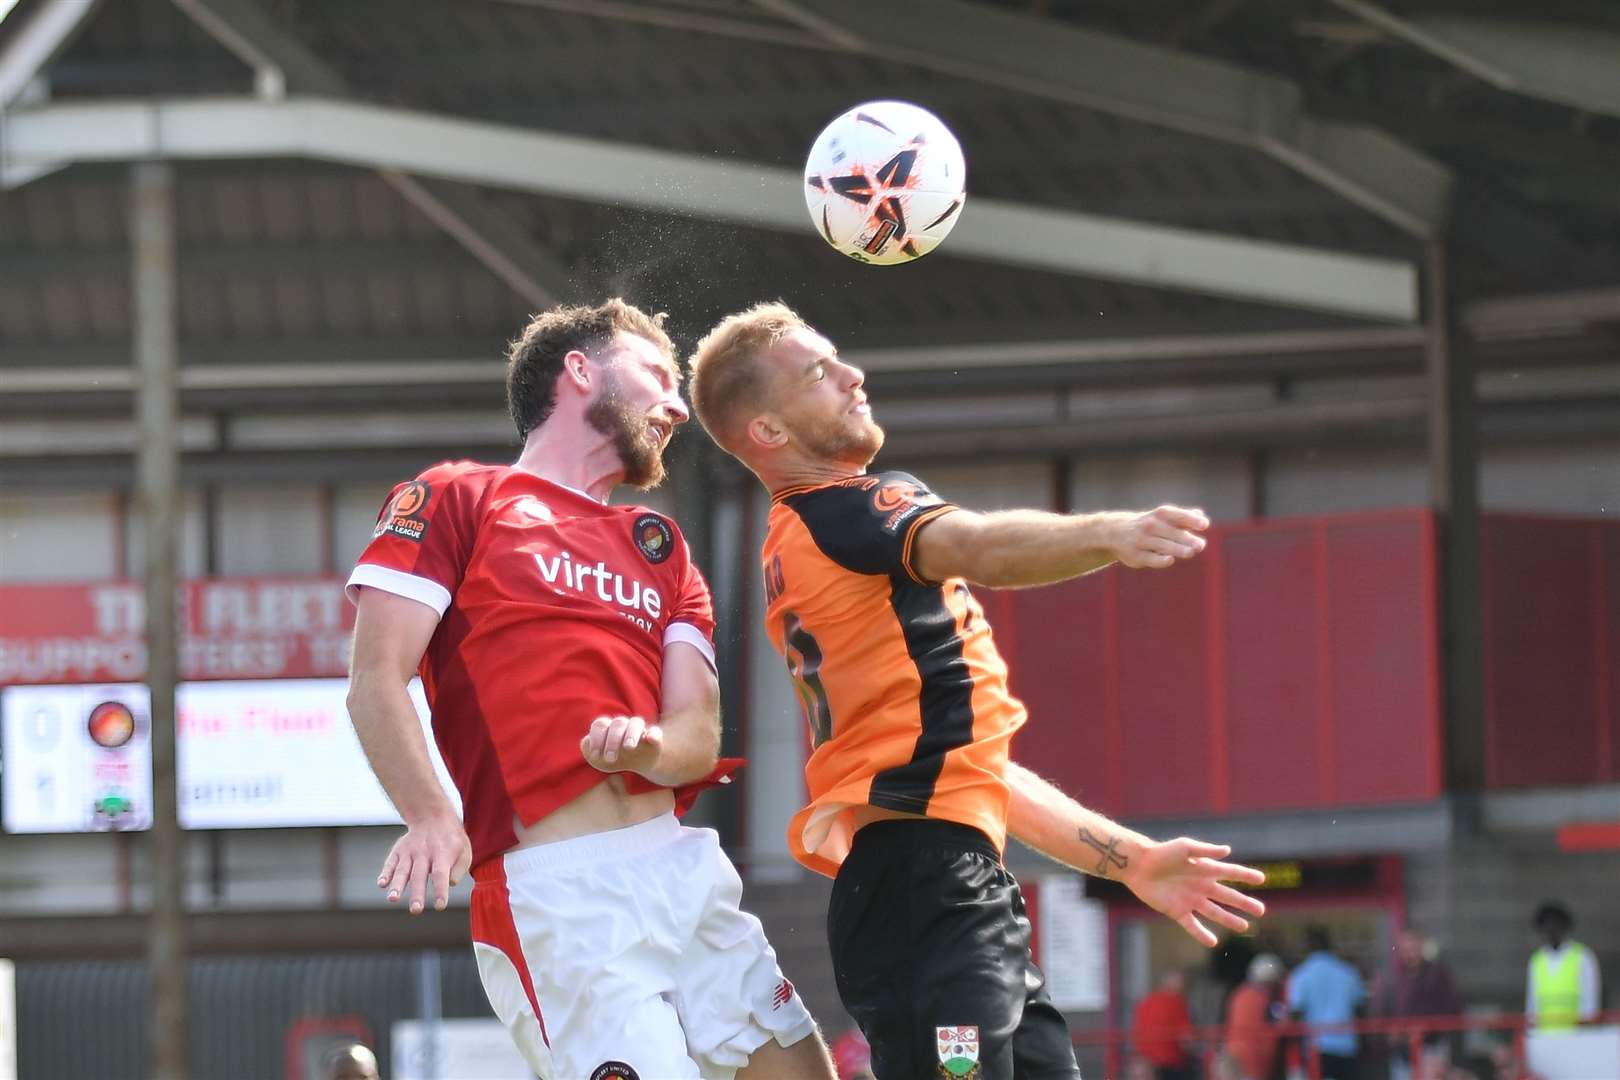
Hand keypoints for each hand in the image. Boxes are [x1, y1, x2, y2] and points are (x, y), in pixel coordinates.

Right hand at [379, 812, 471, 914]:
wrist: (433, 817)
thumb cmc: (451, 841)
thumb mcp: (464, 851)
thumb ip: (459, 869)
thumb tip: (448, 884)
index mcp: (442, 854)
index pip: (441, 874)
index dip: (440, 890)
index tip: (440, 906)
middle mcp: (424, 853)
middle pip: (420, 875)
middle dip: (417, 894)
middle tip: (416, 910)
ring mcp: (409, 852)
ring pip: (402, 870)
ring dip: (397, 885)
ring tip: (393, 899)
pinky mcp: (398, 851)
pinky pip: (390, 862)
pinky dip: (385, 873)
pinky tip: (382, 884)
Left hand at [580, 713, 663, 776]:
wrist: (641, 762)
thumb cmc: (616, 758)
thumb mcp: (600, 760)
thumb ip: (588, 752)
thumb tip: (585, 742)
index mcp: (608, 727)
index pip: (600, 724)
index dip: (596, 738)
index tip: (596, 755)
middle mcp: (624, 725)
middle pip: (617, 723)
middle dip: (612, 740)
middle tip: (610, 758)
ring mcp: (640, 730)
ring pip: (636, 723)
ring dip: (631, 734)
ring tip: (628, 747)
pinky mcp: (654, 737)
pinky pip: (655, 732)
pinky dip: (653, 734)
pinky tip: (650, 739)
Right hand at [1111, 505, 1208, 568]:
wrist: (1115, 532)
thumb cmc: (1149, 525)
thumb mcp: (1163, 518)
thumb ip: (1183, 518)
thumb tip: (1200, 516)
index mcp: (1160, 514)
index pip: (1178, 516)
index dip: (1191, 519)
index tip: (1205, 525)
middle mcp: (1150, 525)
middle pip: (1172, 533)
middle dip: (1187, 539)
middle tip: (1200, 545)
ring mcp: (1142, 540)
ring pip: (1162, 545)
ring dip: (1177, 549)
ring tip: (1191, 552)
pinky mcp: (1136, 555)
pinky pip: (1150, 558)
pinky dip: (1159, 559)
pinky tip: (1170, 560)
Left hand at [1122, 838, 1265, 946]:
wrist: (1138, 865)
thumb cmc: (1162, 852)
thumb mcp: (1185, 848)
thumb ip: (1206, 850)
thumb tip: (1228, 850)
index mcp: (1204, 869)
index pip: (1230, 873)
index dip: (1246, 875)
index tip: (1262, 879)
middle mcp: (1201, 886)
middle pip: (1227, 896)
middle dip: (1244, 903)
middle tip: (1261, 910)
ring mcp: (1190, 900)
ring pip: (1214, 912)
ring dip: (1229, 919)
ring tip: (1244, 927)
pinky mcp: (1177, 911)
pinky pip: (1192, 925)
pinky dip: (1202, 934)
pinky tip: (1213, 942)